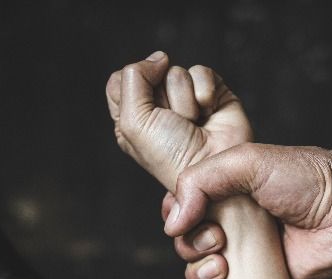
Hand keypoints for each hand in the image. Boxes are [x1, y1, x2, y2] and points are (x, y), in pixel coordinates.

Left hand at [105, 52, 252, 190]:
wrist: (212, 168)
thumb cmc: (170, 155)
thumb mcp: (133, 122)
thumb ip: (132, 78)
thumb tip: (159, 57)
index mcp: (131, 117)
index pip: (119, 80)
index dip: (132, 90)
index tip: (145, 115)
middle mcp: (157, 107)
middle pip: (150, 72)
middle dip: (161, 98)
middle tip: (173, 124)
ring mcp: (185, 98)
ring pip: (177, 72)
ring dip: (184, 101)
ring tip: (193, 123)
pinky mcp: (210, 92)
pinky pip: (201, 71)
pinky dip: (204, 92)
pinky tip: (209, 113)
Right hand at [164, 143, 331, 278]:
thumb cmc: (306, 178)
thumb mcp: (246, 160)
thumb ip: (200, 180)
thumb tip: (173, 223)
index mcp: (226, 191)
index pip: (180, 206)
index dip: (175, 214)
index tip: (188, 218)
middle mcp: (232, 222)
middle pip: (184, 241)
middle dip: (190, 246)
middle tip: (219, 240)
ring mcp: (245, 254)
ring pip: (198, 272)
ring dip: (198, 274)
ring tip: (223, 266)